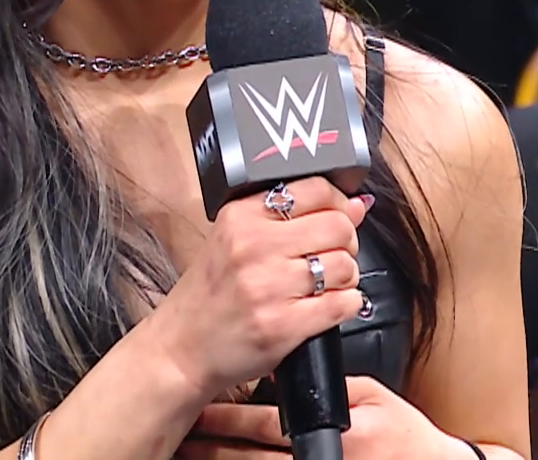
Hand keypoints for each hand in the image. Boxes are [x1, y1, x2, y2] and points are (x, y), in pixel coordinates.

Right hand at [150, 179, 369, 402]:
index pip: (316, 190)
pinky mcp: (281, 325)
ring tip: (326, 285)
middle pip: (337, 227)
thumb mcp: (233, 239)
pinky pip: (342, 304)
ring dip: (346, 277)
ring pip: (344, 266)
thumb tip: (355, 205)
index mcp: (241, 216)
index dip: (340, 204)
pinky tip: (331, 306)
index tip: (342, 216)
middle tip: (334, 255)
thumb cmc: (211, 295)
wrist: (181, 348)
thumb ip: (289, 217)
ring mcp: (267, 287)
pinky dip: (348, 304)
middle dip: (347, 242)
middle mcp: (253, 246)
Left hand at [181, 376, 467, 458]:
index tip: (200, 410)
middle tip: (181, 436)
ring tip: (191, 454)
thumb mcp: (371, 397)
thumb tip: (286, 378)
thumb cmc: (406, 435)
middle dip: (212, 447)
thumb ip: (329, 387)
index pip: (267, 426)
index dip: (229, 418)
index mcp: (333, 435)